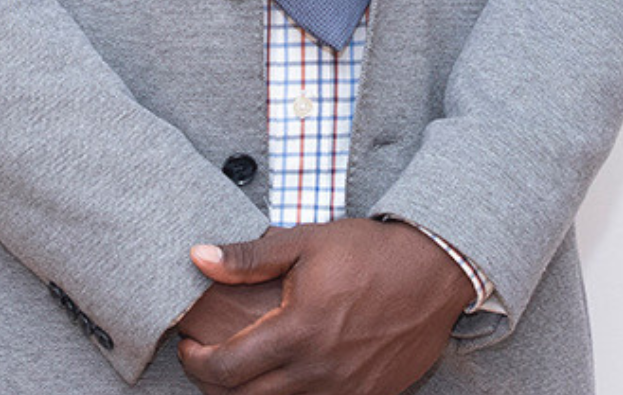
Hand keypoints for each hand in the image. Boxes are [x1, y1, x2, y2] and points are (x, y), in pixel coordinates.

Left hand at [176, 219, 466, 394]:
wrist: (435, 272)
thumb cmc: (368, 253)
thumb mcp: (302, 243)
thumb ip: (247, 258)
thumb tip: (198, 257)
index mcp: (298, 331)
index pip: (227, 367)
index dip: (196, 363)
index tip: (188, 347)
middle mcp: (320, 370)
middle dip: (214, 384)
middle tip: (205, 362)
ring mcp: (347, 389)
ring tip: (237, 372)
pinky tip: (281, 379)